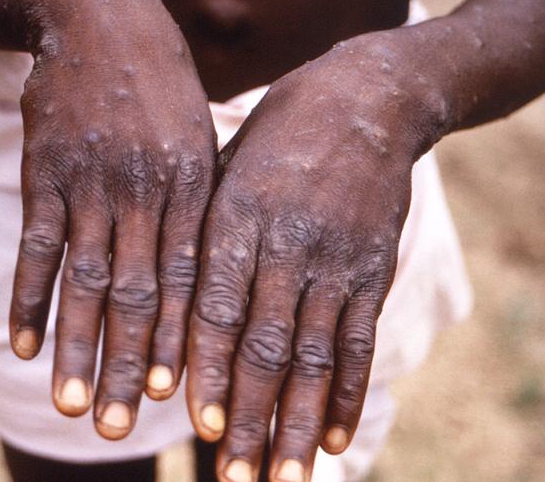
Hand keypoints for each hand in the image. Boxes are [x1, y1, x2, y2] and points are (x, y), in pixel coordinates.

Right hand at [8, 0, 215, 439]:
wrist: (107, 24)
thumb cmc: (166, 94)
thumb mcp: (204, 144)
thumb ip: (203, 210)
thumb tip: (210, 283)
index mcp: (193, 190)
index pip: (190, 281)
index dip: (183, 342)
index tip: (178, 398)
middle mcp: (144, 193)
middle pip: (138, 294)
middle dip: (131, 363)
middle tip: (123, 427)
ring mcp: (92, 184)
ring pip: (84, 280)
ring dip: (77, 347)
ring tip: (73, 405)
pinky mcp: (47, 174)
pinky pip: (37, 245)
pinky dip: (27, 297)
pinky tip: (21, 345)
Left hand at [186, 32, 447, 480]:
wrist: (364, 101)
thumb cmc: (277, 137)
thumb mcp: (227, 167)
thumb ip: (204, 234)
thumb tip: (172, 309)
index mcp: (237, 217)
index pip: (216, 307)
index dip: (207, 368)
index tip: (198, 424)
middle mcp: (287, 244)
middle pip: (265, 345)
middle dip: (249, 416)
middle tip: (234, 476)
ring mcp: (335, 259)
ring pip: (314, 355)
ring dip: (297, 422)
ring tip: (283, 476)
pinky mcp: (372, 268)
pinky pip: (359, 339)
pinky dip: (347, 392)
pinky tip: (333, 436)